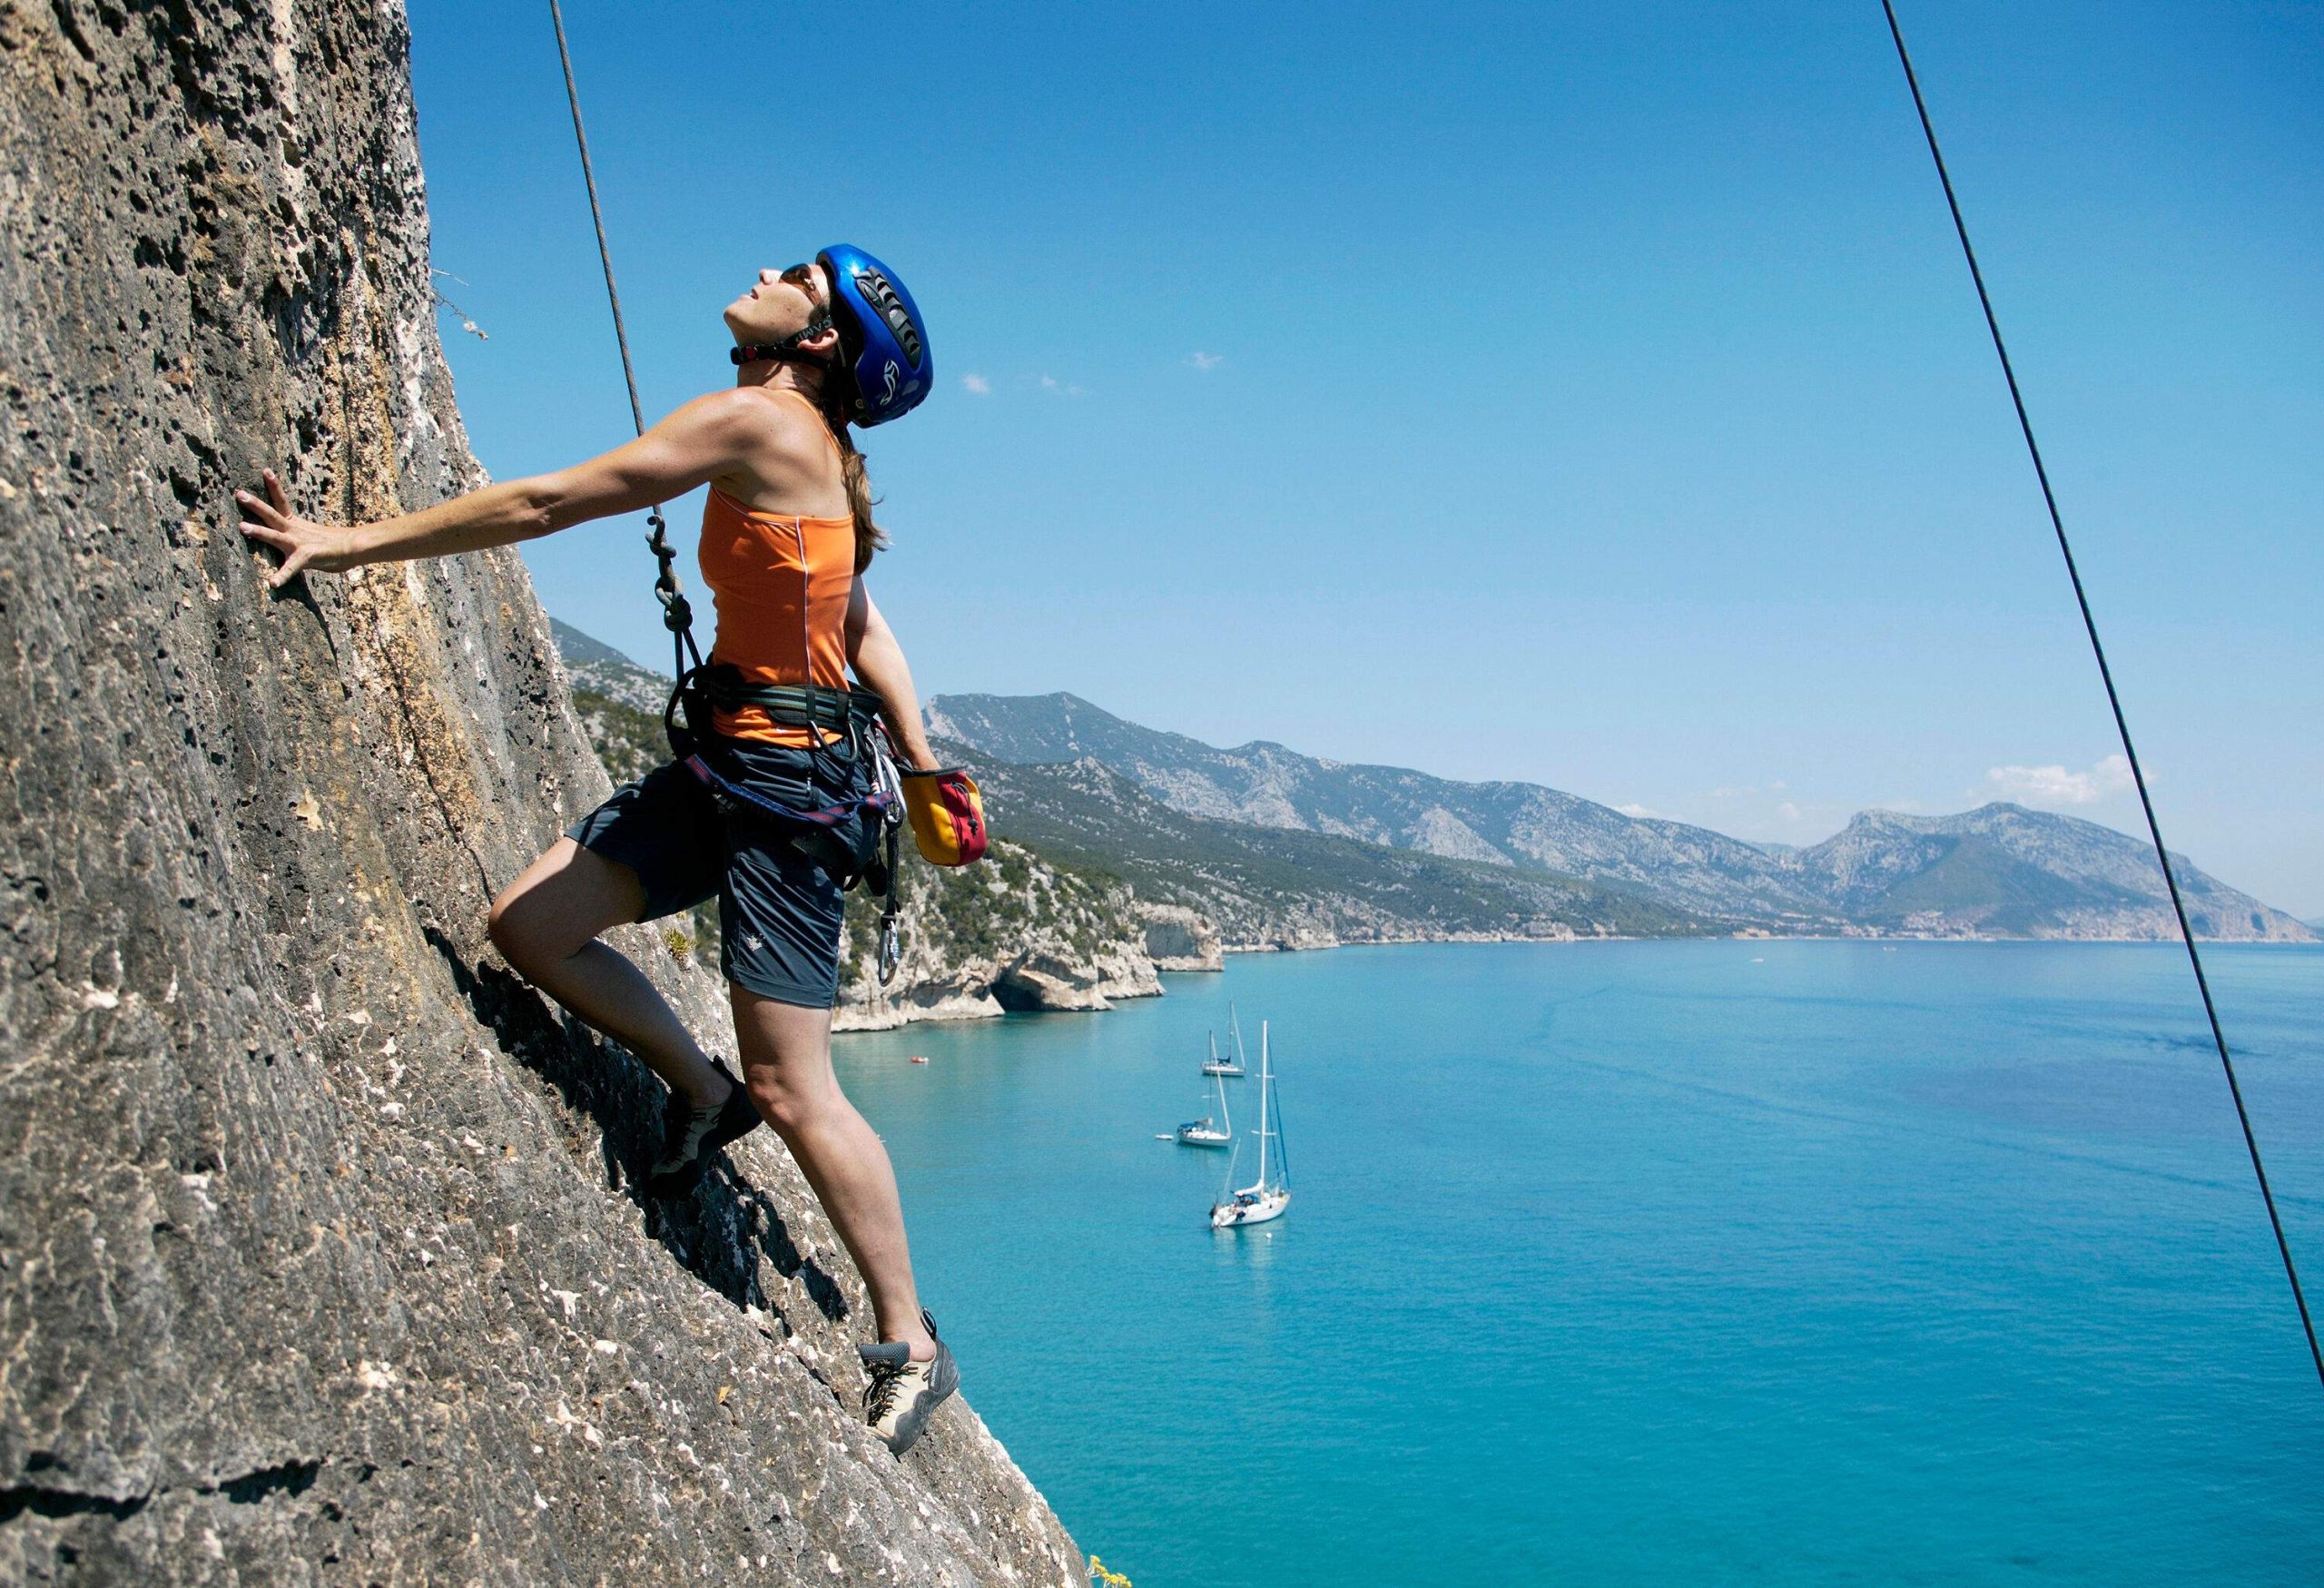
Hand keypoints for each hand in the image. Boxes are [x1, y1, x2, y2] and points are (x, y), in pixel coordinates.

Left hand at [236, 470, 355, 588]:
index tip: (265, 470)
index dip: (273, 486)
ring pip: (274, 535)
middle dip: (255, 504)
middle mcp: (293, 530)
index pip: (281, 501)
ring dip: (258, 531)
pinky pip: (291, 567)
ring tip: (242, 527)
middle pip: (271, 513)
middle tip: (238, 493)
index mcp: (294, 523)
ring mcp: (298, 543)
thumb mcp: (309, 535)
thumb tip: (289, 534)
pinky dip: (282, 575)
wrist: (353, 549)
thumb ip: (296, 534)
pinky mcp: (306, 557)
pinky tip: (272, 583)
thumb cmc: (331, 545)